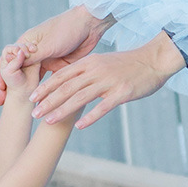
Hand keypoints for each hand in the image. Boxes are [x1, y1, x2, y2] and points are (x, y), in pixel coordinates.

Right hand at [0, 5, 106, 103]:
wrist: (89, 25)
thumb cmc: (66, 29)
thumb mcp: (47, 45)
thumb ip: (33, 57)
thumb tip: (15, 66)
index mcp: (27, 42)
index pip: (10, 60)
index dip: (3, 75)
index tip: (1, 90)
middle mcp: (35, 51)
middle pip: (20, 71)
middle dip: (11, 87)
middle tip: (3, 101)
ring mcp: (47, 59)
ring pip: (33, 78)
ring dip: (28, 91)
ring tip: (19, 105)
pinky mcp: (59, 65)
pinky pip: (50, 81)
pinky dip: (46, 91)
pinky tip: (40, 103)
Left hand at [31, 33, 181, 128]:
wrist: (155, 59)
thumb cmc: (129, 63)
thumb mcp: (103, 62)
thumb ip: (87, 71)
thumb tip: (70, 82)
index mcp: (89, 62)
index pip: (61, 75)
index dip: (45, 87)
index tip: (32, 98)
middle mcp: (96, 70)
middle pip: (66, 88)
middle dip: (48, 101)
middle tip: (34, 113)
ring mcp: (109, 81)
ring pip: (80, 98)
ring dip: (62, 110)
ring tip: (48, 121)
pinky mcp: (122, 93)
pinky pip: (102, 107)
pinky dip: (90, 117)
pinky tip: (79, 127)